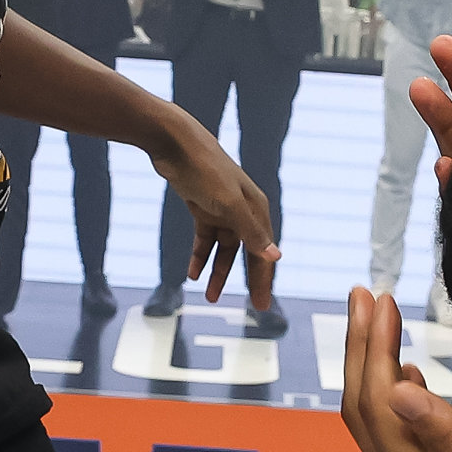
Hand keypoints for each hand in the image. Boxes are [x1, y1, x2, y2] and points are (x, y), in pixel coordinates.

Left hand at [149, 112, 278, 309]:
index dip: (264, 278)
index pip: (264, 251)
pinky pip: (205, 239)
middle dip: (248, 280)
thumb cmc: (206, 171)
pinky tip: (192, 274)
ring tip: (209, 295)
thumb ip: (251, 232)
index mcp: (256, 209)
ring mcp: (222, 210)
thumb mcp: (229, 205)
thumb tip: (276, 257)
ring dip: (217, 272)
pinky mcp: (202, 207)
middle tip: (254, 307)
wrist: (176, 145)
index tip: (262, 304)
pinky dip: (200, 256)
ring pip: (223, 249)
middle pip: (248, 253)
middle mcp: (243, 211)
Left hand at [338, 288, 451, 451]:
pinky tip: (412, 383)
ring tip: (381, 325)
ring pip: (381, 429)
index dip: (374, 350)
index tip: (380, 297)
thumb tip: (399, 390)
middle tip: (367, 295)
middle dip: (364, 352)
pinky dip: (399, 404)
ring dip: (377, 373)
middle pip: (367, 414)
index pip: (378, 407)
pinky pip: (403, 445)